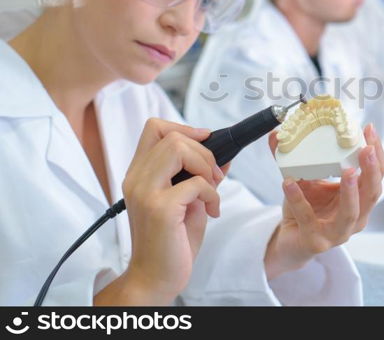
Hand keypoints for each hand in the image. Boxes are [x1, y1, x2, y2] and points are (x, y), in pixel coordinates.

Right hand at [96, 119, 223, 304]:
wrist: (156, 277)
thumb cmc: (172, 240)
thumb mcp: (189, 200)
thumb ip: (201, 176)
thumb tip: (224, 156)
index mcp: (140, 173)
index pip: (154, 128)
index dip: (184, 128)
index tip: (206, 143)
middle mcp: (136, 179)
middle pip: (172, 136)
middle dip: (204, 152)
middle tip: (213, 177)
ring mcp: (145, 192)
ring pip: (179, 149)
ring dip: (206, 166)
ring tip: (212, 189)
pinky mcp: (160, 208)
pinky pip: (196, 183)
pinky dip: (212, 193)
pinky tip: (212, 211)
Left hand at [264, 123, 383, 279]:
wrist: (291, 240)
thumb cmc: (308, 208)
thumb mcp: (309, 178)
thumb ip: (297, 156)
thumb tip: (277, 132)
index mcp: (360, 199)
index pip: (378, 175)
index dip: (377, 154)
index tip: (369, 130)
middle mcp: (356, 217)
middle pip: (372, 194)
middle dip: (372, 170)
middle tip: (367, 149)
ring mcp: (337, 232)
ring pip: (351, 212)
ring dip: (350, 191)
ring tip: (347, 170)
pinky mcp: (315, 240)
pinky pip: (307, 218)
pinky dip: (298, 199)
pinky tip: (289, 183)